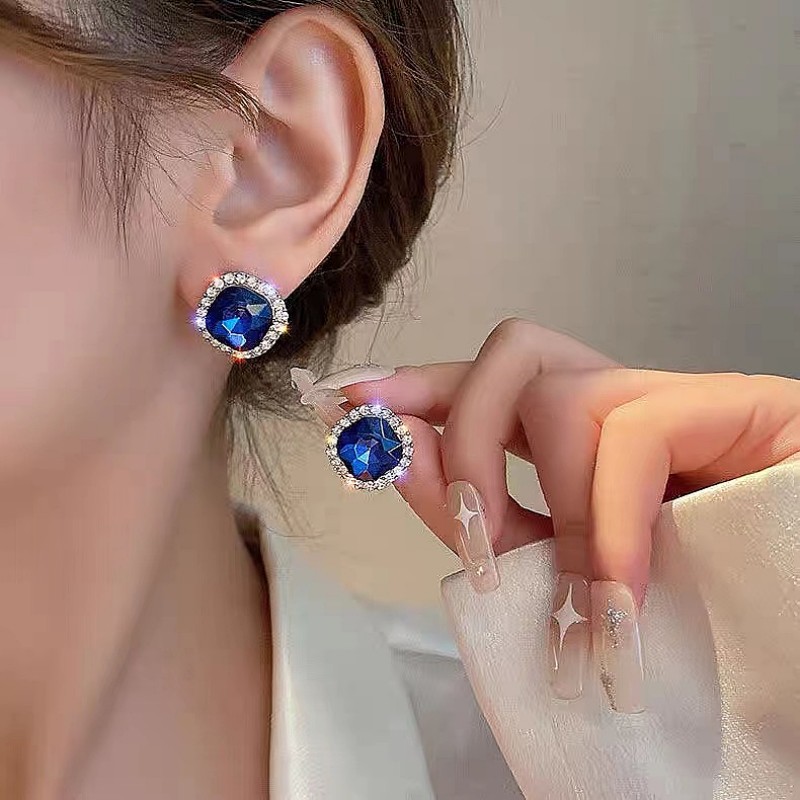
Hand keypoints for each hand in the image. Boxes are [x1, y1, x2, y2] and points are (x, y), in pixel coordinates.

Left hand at [344, 318, 799, 708]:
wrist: (793, 623)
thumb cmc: (692, 613)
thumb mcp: (565, 579)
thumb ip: (492, 524)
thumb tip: (403, 458)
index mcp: (582, 439)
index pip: (488, 383)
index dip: (416, 387)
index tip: (352, 404)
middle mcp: (622, 403)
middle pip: (511, 355)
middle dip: (462, 438)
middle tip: (472, 535)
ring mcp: (678, 399)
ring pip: (559, 385)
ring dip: (542, 499)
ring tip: (568, 596)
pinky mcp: (739, 407)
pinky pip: (632, 430)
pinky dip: (603, 517)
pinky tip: (617, 594)